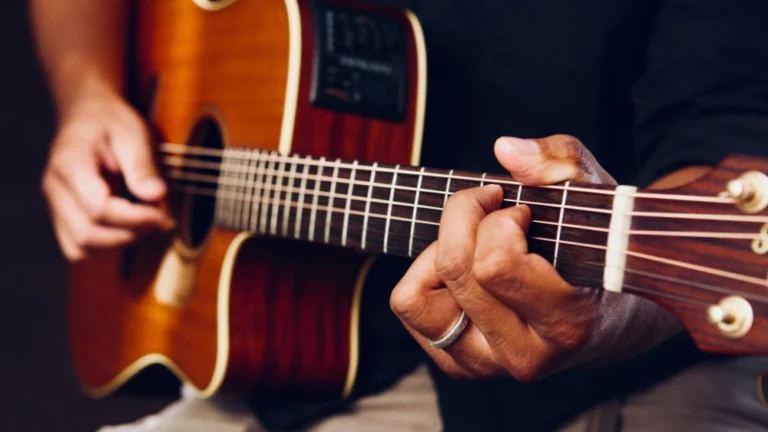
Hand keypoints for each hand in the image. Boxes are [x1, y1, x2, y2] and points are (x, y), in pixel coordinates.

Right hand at [41, 91, 170, 261]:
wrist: (87, 114)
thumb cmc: (112, 122)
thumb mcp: (134, 133)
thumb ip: (143, 165)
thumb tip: (156, 196)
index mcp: (70, 164)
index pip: (98, 208)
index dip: (134, 218)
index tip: (160, 213)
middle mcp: (54, 188)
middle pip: (87, 233)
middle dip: (129, 233)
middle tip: (157, 219)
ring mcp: (54, 205)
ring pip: (80, 247)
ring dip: (117, 242)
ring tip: (143, 222)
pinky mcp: (61, 216)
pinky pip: (77, 247)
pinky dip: (104, 245)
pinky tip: (126, 227)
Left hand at [390, 135, 680, 380]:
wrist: (614, 319)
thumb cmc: (602, 251)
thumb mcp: (595, 195)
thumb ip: (560, 163)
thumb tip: (505, 149)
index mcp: (566, 324)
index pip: (493, 265)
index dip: (499, 220)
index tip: (520, 211)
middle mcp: (523, 356)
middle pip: (454, 269)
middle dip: (466, 219)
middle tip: (494, 210)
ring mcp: (486, 366)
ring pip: (415, 297)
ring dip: (439, 253)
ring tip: (476, 243)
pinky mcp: (458, 364)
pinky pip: (409, 306)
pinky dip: (426, 275)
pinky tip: (465, 268)